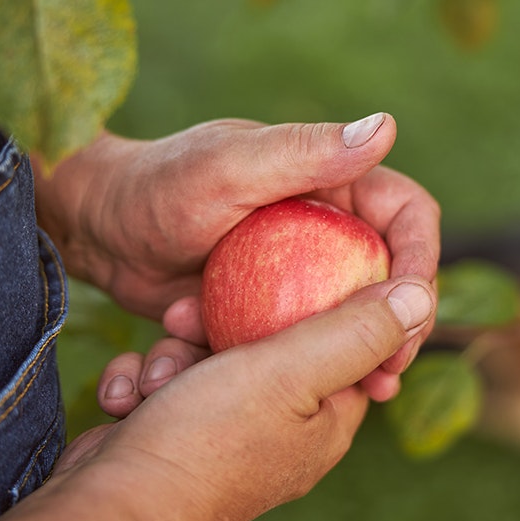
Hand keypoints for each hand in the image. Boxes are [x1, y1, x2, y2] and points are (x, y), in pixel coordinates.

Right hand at [0, 277, 435, 520]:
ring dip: (173, 355)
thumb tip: (422, 295)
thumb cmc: (207, 438)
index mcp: (326, 421)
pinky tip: (128, 392)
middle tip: (185, 314)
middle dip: (220, 324)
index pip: (344, 344)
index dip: (312, 299)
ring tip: (153, 374)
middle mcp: (283, 433)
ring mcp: (227, 438)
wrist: (109, 506)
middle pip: (266, 344)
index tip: (277, 269)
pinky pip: (169, 386)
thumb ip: (359, 330)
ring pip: (208, 360)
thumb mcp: (293, 370)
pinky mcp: (176, 437)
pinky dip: (144, 382)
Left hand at [33, 113, 440, 400]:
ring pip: (352, 318)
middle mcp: (324, 226)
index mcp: (331, 182)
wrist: (97, 230)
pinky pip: (304, 341)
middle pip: (388, 276)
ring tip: (366, 392)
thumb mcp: (229, 167)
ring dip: (362, 355)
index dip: (422, 258)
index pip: (405, 214)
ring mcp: (298, 270)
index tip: (413, 307)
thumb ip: (307, 152)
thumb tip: (388, 127)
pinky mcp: (270, 308)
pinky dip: (306, 365)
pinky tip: (307, 393)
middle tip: (391, 369)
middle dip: (400, 323)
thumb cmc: (158, 185)